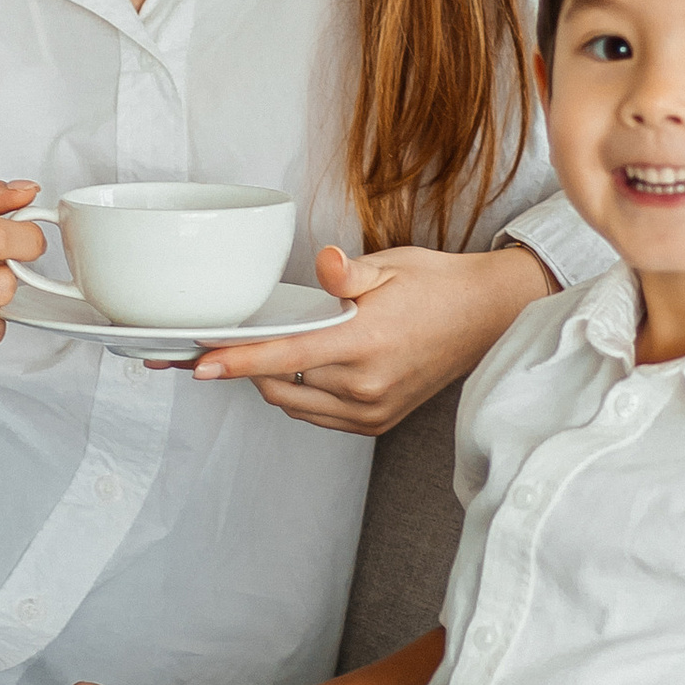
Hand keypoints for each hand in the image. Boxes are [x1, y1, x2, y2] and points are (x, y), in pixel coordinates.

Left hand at [190, 240, 552, 434]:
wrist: (483, 317)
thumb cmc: (436, 286)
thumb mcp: (389, 266)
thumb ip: (345, 273)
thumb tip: (323, 262)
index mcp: (365, 343)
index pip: (286, 356)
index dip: (237, 360)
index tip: (201, 364)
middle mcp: (365, 386)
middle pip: (280, 383)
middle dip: (247, 364)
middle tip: (227, 343)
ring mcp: (371, 410)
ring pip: (294, 404)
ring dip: (273, 381)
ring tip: (266, 353)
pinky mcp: (376, 422)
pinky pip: (317, 416)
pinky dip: (300, 395)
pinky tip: (302, 369)